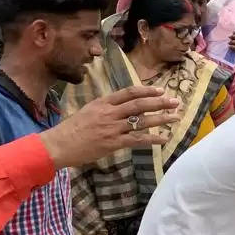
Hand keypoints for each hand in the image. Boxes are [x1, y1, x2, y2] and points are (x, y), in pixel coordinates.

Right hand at [41, 86, 179, 167]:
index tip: (160, 90)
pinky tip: (164, 138)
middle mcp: (109, 113)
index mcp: (102, 103)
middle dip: (160, 102)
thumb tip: (122, 107)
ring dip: (161, 119)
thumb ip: (105, 108)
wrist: (58, 144)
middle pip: (139, 105)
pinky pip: (137, 140)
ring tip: (175, 117)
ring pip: (142, 121)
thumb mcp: (88, 111)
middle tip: (175, 102)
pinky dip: (153, 139)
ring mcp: (112, 128)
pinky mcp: (114, 143)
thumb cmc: (71, 129)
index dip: (146, 91)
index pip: (128, 93)